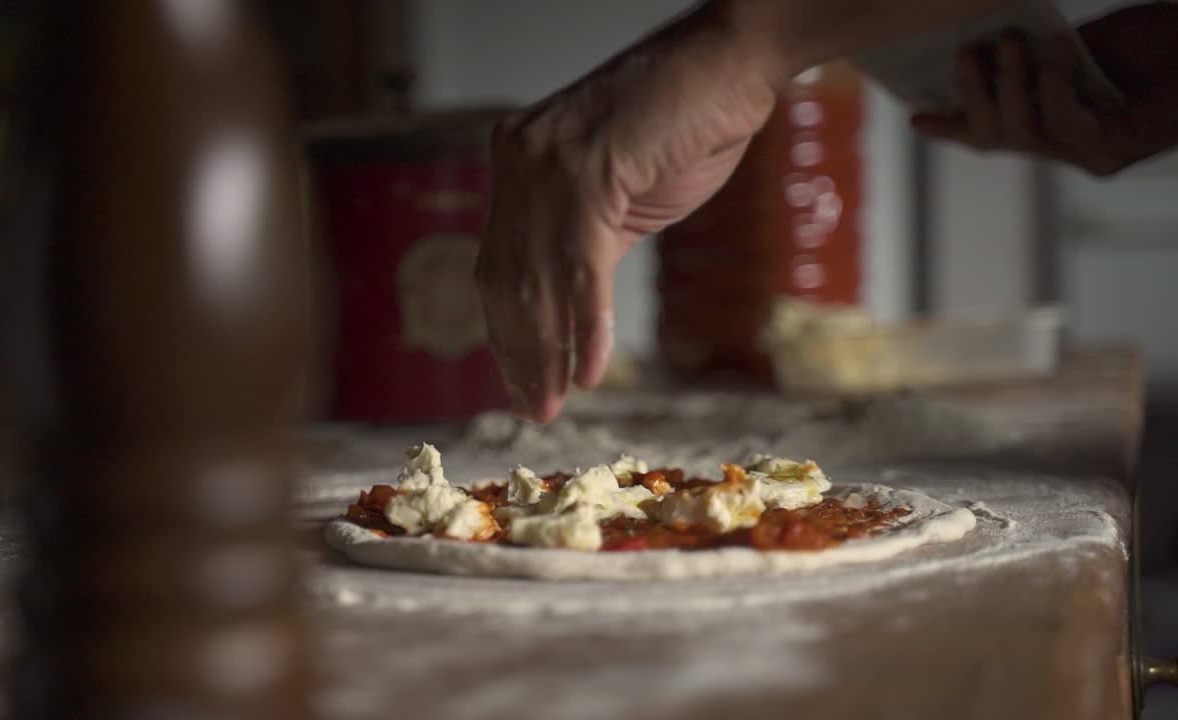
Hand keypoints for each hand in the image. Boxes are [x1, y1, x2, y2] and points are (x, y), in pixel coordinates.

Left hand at [477, 2, 784, 421]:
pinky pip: (580, 267)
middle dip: (519, 353)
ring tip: (552, 403)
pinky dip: (585, 325)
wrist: (733, 62)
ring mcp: (548, 163)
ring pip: (536, 279)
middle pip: (505, 279)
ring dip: (545, 351)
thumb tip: (565, 311)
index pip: (498, 265)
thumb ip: (584, 244)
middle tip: (533, 409)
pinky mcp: (589, 170)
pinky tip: (588, 371)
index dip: (507, 332)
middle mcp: (519, 160)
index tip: (521, 383)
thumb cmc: (686, 123)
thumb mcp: (622, 196)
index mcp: (519, 164)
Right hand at [911, 4, 1177, 176]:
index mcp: (1055, 122)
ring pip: (1022, 134)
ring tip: (1009, 43)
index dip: (954, 126)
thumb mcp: (1078, 45)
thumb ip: (1037, 59)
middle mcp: (1068, 146)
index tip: (915, 116)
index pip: (992, 131)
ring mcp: (1090, 155)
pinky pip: (1065, 120)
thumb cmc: (1154, 42)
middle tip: (966, 53)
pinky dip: (1056, 81)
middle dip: (973, 96)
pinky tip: (1064, 48)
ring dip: (1008, 85)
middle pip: (997, 138)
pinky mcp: (1113, 153)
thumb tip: (985, 49)